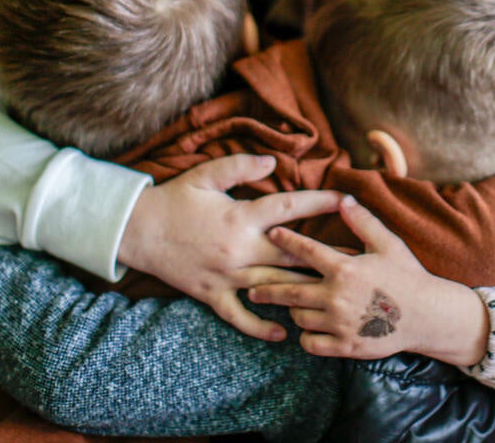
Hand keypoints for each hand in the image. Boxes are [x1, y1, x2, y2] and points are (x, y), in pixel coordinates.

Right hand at [118, 153, 345, 341]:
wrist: (137, 231)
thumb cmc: (174, 199)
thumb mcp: (206, 175)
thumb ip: (241, 166)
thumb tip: (273, 161)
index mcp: (241, 217)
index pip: (289, 208)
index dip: (319, 202)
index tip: (345, 198)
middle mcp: (239, 249)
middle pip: (292, 254)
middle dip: (326, 256)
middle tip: (357, 258)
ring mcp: (227, 276)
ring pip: (274, 287)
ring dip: (305, 290)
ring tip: (334, 294)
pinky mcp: (212, 295)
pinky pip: (241, 316)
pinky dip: (261, 327)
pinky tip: (284, 333)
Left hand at [248, 195, 489, 364]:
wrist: (428, 315)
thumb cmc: (408, 275)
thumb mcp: (388, 243)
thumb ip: (362, 222)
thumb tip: (344, 199)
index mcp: (344, 268)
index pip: (305, 250)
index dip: (286, 240)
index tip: (271, 234)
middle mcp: (336, 296)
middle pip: (290, 291)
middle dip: (267, 287)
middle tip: (251, 286)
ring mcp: (339, 323)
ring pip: (299, 318)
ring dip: (291, 312)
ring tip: (286, 307)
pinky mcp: (345, 346)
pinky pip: (312, 344)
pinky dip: (306, 337)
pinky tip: (307, 330)